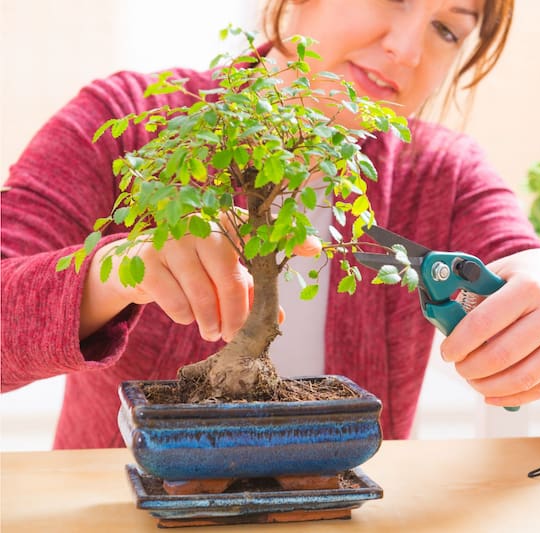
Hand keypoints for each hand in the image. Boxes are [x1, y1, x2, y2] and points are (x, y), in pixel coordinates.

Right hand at [79, 221, 321, 340]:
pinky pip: (178, 303)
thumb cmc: (191, 268)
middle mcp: (199, 224)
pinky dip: (186, 317)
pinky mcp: (147, 261)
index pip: (258, 229)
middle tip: (235, 335)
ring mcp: (171, 239)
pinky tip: (187, 316)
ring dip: (211, 322)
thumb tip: (277, 317)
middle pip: (230, 278)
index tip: (313, 248)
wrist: (136, 265)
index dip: (286, 237)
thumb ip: (250, 290)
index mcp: (224, 221)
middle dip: (237, 314)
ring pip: (203, 295)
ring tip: (212, 332)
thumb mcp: (222, 273)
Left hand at [439, 247, 539, 406]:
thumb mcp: (506, 271)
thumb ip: (477, 293)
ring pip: (522, 378)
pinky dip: (513, 397)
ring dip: (489, 387)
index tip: (447, 352)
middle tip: (460, 367)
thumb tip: (447, 323)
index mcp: (530, 286)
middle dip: (471, 368)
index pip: (484, 323)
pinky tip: (493, 394)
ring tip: (474, 381)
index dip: (459, 343)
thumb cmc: (536, 275)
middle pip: (502, 355)